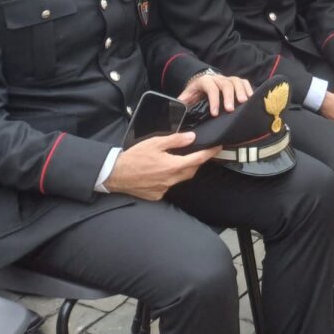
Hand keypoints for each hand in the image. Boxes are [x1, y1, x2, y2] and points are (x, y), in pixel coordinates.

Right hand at [104, 131, 219, 200]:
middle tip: (198, 153)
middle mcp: (171, 180)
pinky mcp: (157, 195)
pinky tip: (162, 172)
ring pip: (180, 179)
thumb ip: (175, 140)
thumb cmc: (135, 157)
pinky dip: (170, 178)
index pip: (198, 159)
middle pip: (191, 170)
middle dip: (197, 162)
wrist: (115, 174)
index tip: (218, 147)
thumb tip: (192, 137)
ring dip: (183, 170)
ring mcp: (164, 189)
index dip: (210, 153)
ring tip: (179, 160)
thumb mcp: (155, 143)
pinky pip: (169, 186)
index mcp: (173, 166)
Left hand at [177, 73, 251, 116]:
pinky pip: (244, 82)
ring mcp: (228, 79)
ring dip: (241, 92)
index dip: (214, 100)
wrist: (201, 80)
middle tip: (231, 110)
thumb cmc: (195, 91)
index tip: (215, 113)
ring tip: (244, 103)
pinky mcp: (235, 82)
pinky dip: (249, 89)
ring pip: (236, 81)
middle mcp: (218, 78)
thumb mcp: (187, 95)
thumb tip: (177, 109)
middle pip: (226, 84)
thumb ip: (182, 101)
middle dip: (229, 97)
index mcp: (205, 81)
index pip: (211, 88)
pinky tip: (252, 98)